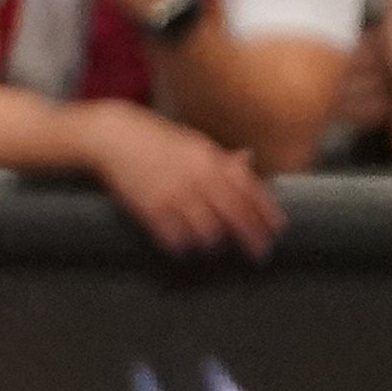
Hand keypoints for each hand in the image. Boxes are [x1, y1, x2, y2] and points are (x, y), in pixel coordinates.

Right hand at [82, 99, 281, 256]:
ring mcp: (174, 194)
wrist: (115, 137)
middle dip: (252, 238)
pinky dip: (183, 244)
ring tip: (212, 243)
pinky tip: (183, 243)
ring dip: (213, 241)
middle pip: (235, 216)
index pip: (249, 191)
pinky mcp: (151, 208)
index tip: (276, 229)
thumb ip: (220, 157)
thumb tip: (248, 160)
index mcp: (210, 160)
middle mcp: (197, 178)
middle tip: (260, 253)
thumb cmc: (156, 139)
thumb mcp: (193, 142)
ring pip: (208, 232)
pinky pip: (176, 237)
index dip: (266, 213)